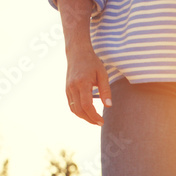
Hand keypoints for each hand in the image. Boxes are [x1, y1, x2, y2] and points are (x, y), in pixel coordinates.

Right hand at [56, 0, 110, 125]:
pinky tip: (87, 113)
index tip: (102, 121)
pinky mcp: (66, 89)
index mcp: (82, 83)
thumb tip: (109, 106)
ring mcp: (68, 89)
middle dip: (89, 119)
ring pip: (73, 109)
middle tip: (99, 123)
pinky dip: (78, 112)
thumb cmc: (92, 62)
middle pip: (79, 110)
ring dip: (83, 117)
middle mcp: (73, 87)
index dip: (94, 116)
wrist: (77, 52)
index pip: (87, 105)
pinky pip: (71, 105)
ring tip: (94, 120)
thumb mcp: (102, 74)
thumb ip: (105, 90)